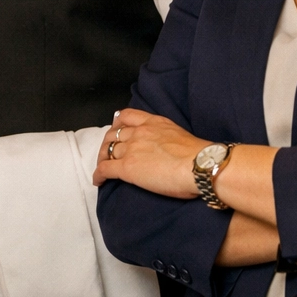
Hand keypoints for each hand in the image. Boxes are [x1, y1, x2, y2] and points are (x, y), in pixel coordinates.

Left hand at [92, 108, 209, 196]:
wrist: (199, 165)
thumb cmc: (197, 155)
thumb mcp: (179, 134)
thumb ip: (165, 136)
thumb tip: (167, 149)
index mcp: (153, 122)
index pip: (127, 116)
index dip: (117, 123)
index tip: (116, 128)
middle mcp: (139, 132)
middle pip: (114, 135)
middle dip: (107, 143)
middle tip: (107, 152)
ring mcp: (131, 149)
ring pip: (107, 151)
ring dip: (102, 159)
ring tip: (103, 167)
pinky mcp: (127, 167)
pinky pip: (105, 169)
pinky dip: (99, 174)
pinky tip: (98, 180)